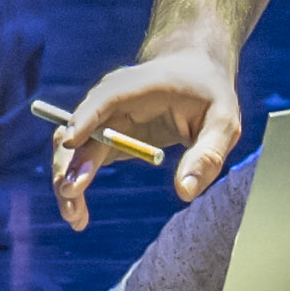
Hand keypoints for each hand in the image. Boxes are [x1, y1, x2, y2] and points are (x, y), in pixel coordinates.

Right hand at [49, 45, 244, 231]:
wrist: (193, 71)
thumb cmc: (209, 95)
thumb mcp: (223, 122)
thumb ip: (207, 155)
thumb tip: (184, 193)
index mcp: (139, 86)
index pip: (105, 98)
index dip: (85, 117)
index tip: (71, 143)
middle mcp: (111, 100)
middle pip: (77, 128)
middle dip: (69, 162)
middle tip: (72, 195)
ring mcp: (103, 118)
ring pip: (71, 148)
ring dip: (66, 179)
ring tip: (75, 218)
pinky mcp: (104, 136)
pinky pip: (81, 160)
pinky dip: (75, 185)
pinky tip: (79, 215)